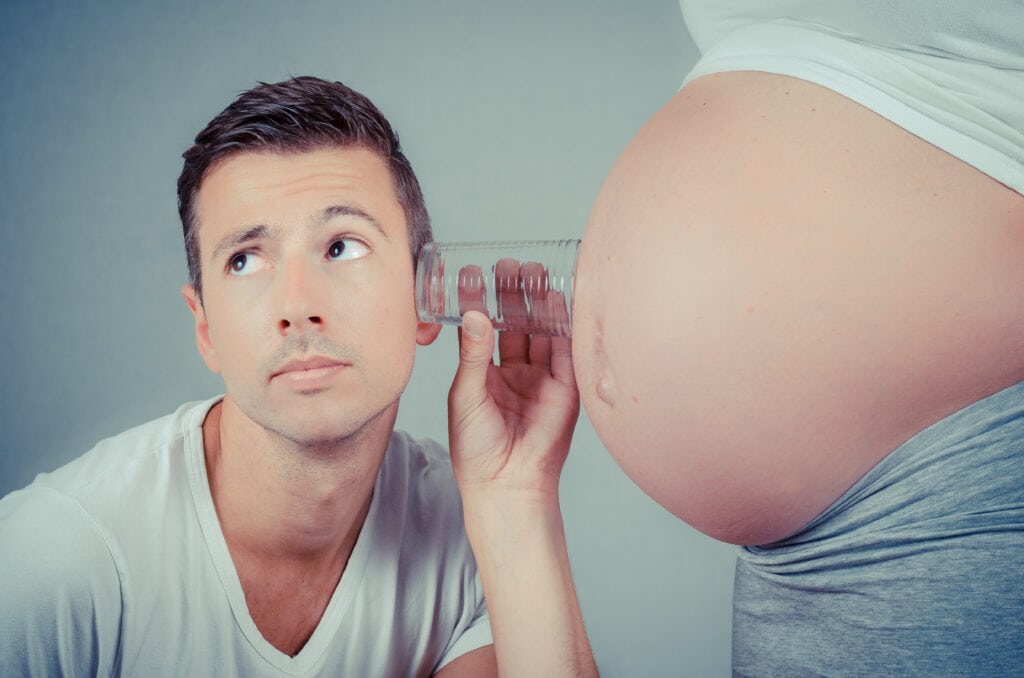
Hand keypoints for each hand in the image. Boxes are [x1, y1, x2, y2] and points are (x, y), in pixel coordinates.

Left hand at [448, 261, 579, 500]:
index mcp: (486, 373)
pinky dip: (562, 324)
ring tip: (531, 271)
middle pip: (516, 323)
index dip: (479, 300)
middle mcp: (516, 371)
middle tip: (508, 265)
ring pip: (541, 331)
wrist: (506, 483)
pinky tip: (556, 299)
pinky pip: (566, 349)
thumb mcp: (466, 395)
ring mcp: (542, 377)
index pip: (484, 327)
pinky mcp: (565, 386)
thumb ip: (473, 355)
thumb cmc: (476, 448)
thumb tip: (475, 315)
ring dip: (537, 302)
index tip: (472, 273)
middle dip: (513, 294)